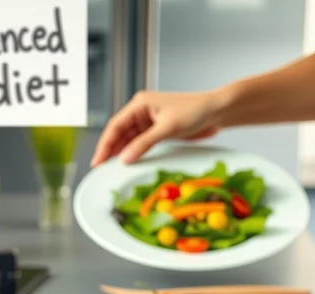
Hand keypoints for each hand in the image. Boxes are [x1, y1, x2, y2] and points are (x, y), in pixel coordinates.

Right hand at [90, 90, 226, 167]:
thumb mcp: (167, 128)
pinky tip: (129, 163)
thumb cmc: (195, 110)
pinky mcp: (158, 132)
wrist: (217, 112)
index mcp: (140, 104)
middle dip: (110, 150)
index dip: (105, 144)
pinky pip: (141, 144)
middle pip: (119, 133)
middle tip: (101, 168)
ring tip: (111, 169)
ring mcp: (149, 122)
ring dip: (121, 153)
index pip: (115, 125)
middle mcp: (142, 111)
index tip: (98, 160)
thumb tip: (125, 158)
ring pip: (129, 140)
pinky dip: (134, 153)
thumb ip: (144, 144)